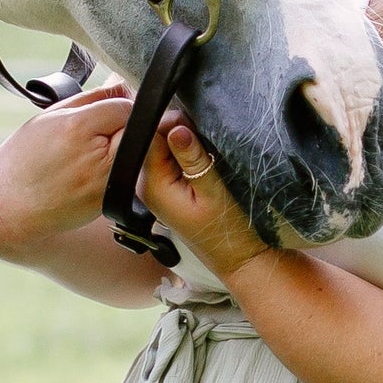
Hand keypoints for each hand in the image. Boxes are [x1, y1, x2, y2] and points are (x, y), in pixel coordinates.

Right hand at [0, 84, 132, 259]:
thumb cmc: (23, 159)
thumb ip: (92, 98)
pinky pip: (127, 176)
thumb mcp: (50, 117)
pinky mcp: (109, 202)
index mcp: (77, 128)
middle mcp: (95, 157)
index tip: (101, 114)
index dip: (115, 106)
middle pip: (135, 129)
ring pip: (135, 154)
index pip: (124, 106)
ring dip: (122, 149)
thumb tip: (122, 81)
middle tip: (95, 135)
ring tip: (88, 155)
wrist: (8, 207)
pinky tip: (88, 173)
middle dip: (122, 127)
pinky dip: (116, 170)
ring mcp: (104, 183)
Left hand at [145, 114, 266, 277]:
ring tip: (206, 149)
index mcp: (152, 185)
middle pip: (154, 142)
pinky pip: (169, 162)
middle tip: (204, 136)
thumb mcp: (213, 191)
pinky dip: (185, 156)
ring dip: (183, 144)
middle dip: (177, 131)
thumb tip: (176, 128)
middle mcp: (146, 186)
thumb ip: (193, 159)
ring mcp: (155, 189)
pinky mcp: (166, 191)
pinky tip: (202, 160)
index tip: (196, 125)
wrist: (235, 258)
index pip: (152, 138)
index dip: (173, 124)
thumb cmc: (227, 229)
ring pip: (162, 149)